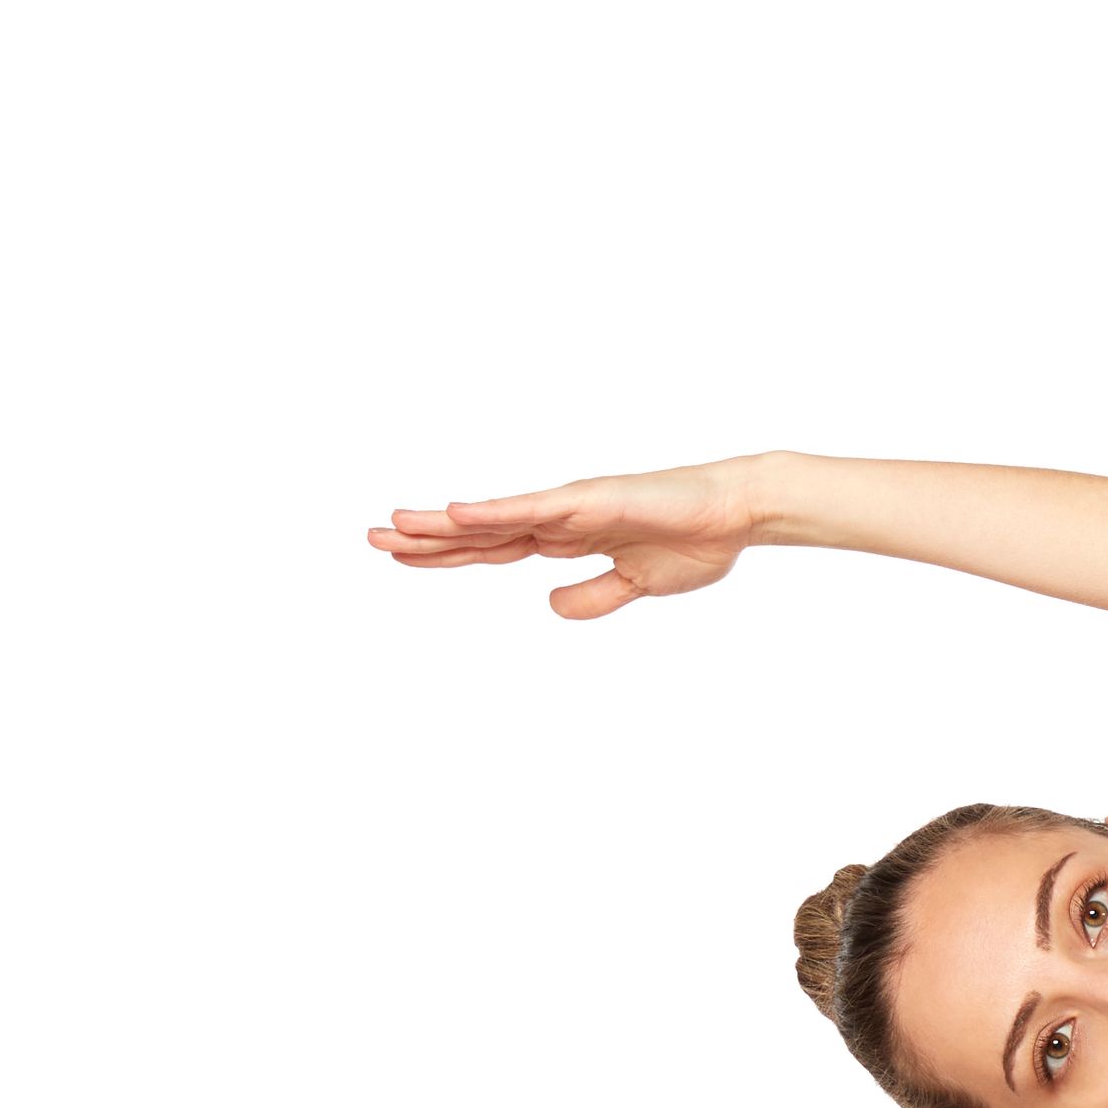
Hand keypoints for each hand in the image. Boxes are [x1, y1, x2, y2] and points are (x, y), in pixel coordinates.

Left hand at [372, 459, 767, 620]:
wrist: (736, 515)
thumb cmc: (696, 541)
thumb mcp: (636, 585)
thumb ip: (594, 596)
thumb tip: (550, 606)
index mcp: (567, 538)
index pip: (493, 547)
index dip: (446, 554)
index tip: (400, 556)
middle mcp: (559, 517)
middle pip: (479, 531)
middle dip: (426, 538)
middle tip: (370, 539)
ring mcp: (571, 506)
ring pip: (494, 517)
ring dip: (443, 523)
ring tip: (393, 527)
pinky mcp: (589, 500)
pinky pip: (532, 508)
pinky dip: (493, 510)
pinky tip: (455, 513)